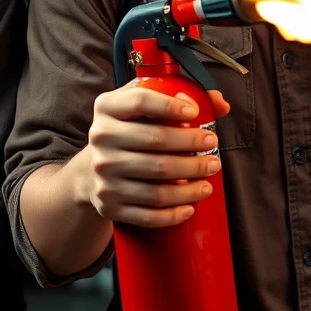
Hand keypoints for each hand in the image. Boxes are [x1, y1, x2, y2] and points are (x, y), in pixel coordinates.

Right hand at [74, 85, 230, 228]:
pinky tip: (190, 206)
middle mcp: (101, 139)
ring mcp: (104, 175)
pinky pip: (148, 215)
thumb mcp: (141, 106)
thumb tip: (220, 103)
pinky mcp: (109, 205)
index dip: (170, 105)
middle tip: (213, 147)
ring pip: (156, 184)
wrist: (90, 172)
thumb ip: (179, 96)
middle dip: (191, 145)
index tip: (196, 113)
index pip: (141, 100)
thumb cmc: (127, 132)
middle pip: (155, 142)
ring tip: (209, 179)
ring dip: (190, 185)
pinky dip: (173, 214)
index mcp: (107, 108)